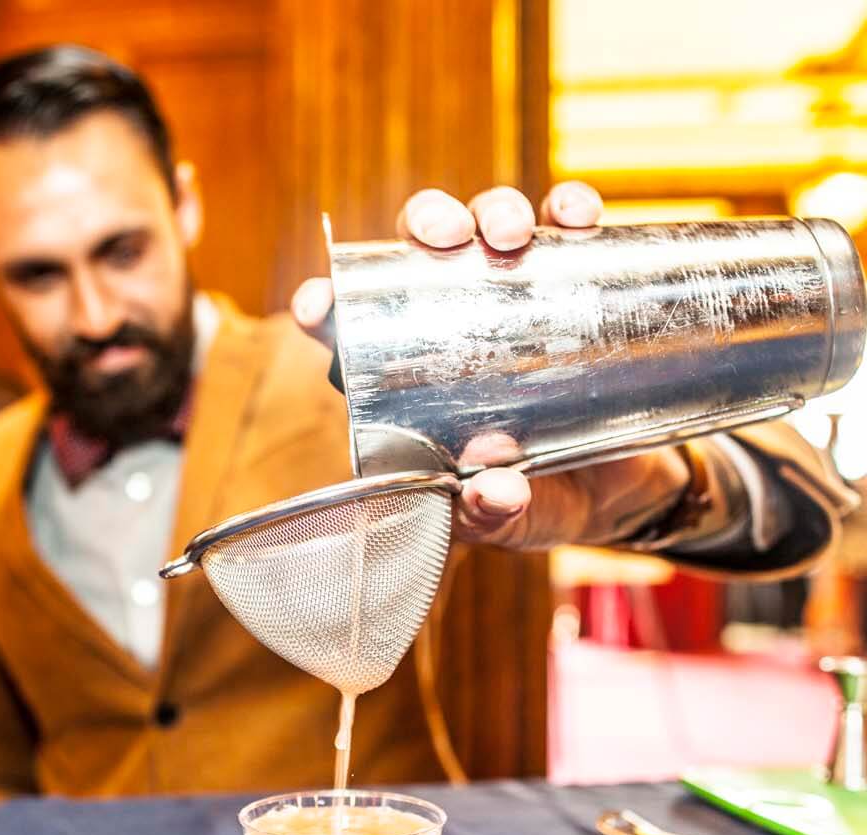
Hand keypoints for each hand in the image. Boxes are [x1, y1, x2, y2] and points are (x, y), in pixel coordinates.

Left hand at [291, 182, 689, 548]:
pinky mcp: (577, 285)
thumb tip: (493, 489)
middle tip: (445, 239)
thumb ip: (490, 513)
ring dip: (494, 210)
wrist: (623, 492)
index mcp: (411, 375)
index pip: (354, 327)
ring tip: (511, 234)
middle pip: (422, 250)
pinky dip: (569, 209)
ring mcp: (514, 294)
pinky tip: (575, 215)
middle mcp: (455, 320)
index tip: (319, 305)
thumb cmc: (538, 499)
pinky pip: (568, 230)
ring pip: (488, 226)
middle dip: (426, 225)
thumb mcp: (505, 517)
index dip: (328, 305)